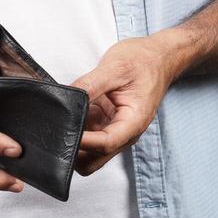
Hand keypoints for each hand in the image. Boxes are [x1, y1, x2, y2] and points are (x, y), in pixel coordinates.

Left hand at [69, 32, 186, 176]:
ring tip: (64, 114)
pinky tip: (71, 109)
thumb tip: (67, 99)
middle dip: (75, 149)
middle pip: (94, 159)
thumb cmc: (143, 61)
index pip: (104, 145)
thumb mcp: (115, 67)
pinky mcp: (106, 122)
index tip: (62, 130)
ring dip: (74, 138)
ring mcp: (114, 129)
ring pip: (88, 151)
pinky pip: (88, 134)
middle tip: (59, 126)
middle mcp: (124, 133)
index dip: (81, 141)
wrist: (158, 57)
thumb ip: (90, 85)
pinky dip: (76, 126)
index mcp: (132, 123)